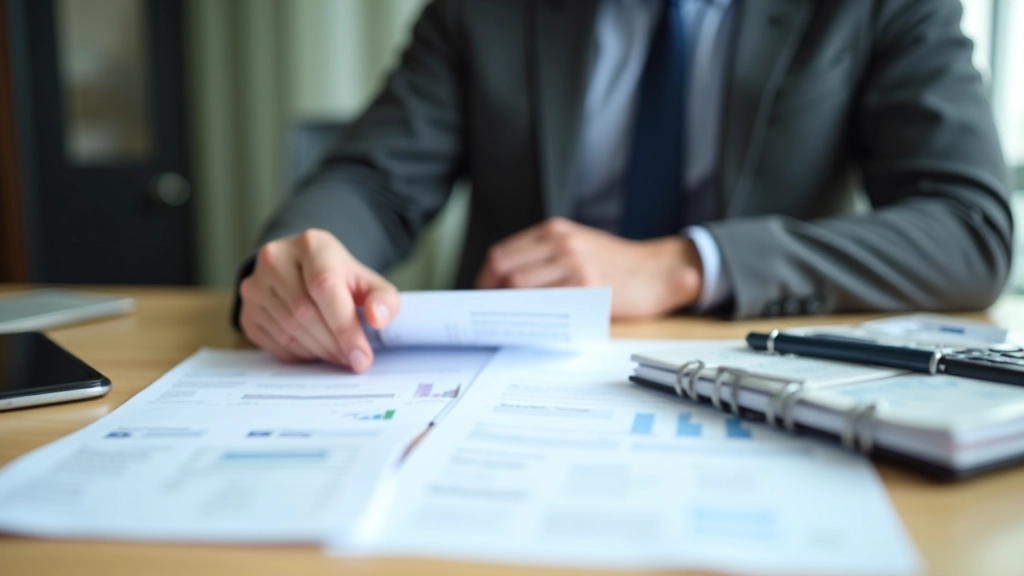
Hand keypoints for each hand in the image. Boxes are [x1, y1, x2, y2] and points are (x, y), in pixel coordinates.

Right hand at [238, 229, 399, 371]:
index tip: (361, 357)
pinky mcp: (247, 310)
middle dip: (334, 344)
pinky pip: (273, 342)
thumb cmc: (340, 279)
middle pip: (305, 312)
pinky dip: (299, 354)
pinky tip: (315, 349)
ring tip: (338, 355)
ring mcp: (255, 285)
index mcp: (311, 245)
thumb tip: (378, 318)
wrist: (303, 273)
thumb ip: (383, 299)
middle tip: (352, 360)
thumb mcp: (368, 283)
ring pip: (288, 330)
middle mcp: (276, 259)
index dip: (345, 327)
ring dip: (318, 351)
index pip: (325, 288)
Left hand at [475, 217, 702, 317]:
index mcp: (556, 231)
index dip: (485, 279)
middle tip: (490, 315)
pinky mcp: (588, 288)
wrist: (660, 271)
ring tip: (506, 321)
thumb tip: (503, 286)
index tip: (482, 298)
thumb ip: (545, 257)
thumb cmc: (616, 264)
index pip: (502, 254)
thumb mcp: (579, 245)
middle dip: (491, 296)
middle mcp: (562, 243)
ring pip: (521, 286)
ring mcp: (575, 265)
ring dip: (508, 307)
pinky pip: (547, 303)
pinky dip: (532, 315)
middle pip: (505, 271)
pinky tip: (531, 325)